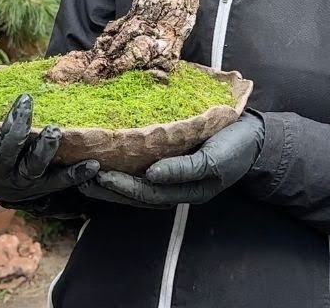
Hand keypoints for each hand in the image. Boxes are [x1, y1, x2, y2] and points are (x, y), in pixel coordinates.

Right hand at [0, 94, 98, 202]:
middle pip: (9, 155)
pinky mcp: (46, 185)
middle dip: (17, 130)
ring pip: (35, 168)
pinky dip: (78, 174)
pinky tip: (94, 164)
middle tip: (25, 105)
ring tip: (54, 131)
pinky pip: (62, 181)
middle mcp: (0, 177)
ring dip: (45, 150)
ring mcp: (24, 182)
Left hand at [79, 112, 263, 208]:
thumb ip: (183, 168)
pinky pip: (140, 167)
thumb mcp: (213, 159)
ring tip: (82, 168)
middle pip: (132, 193)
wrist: (254, 137)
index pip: (143, 193)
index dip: (119, 185)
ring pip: (132, 183)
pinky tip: (105, 155)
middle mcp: (172, 187)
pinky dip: (121, 164)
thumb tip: (150, 174)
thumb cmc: (235, 147)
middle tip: (76, 175)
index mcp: (183, 191)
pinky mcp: (168, 161)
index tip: (96, 174)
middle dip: (104, 187)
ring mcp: (170, 176)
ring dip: (107, 178)